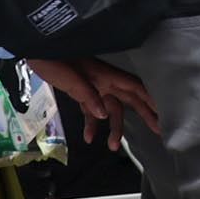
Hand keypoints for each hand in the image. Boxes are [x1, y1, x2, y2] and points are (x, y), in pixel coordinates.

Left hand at [27, 55, 157, 146]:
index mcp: (106, 75)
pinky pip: (92, 111)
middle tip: (157, 131)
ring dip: (114, 127)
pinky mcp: (81, 93)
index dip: (150, 99)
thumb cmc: (53, 61)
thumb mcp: (70, 79)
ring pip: (111, 109)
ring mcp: (93, 87)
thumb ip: (88, 96)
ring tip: (113, 147)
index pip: (134, 88)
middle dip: (144, 114)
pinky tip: (88, 138)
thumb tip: (105, 115)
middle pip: (129, 100)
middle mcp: (104, 81)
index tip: (164, 112)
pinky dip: (92, 124)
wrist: (35, 50)